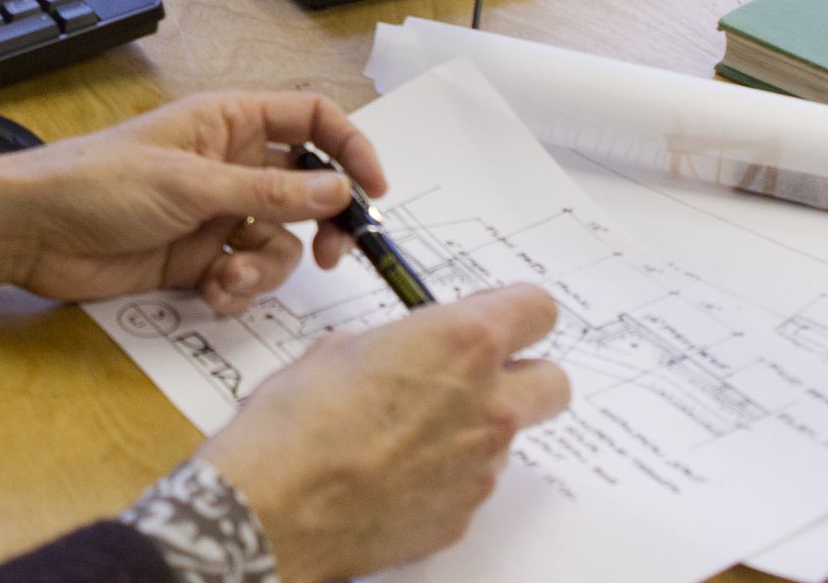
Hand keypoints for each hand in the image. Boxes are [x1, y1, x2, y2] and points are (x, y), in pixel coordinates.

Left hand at [0, 91, 383, 306]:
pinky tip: (212, 292)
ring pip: (280, 240)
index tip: (374, 190)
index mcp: (229, 123)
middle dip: (326, 222)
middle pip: (309, 187)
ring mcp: (216, 214)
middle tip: (336, 253)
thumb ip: (269, 191)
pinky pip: (246, 274)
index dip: (350, 148)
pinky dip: (239, 288)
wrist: (35, 232)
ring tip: (231, 277)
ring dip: (268, 267)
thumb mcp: (190, 184)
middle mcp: (231, 165)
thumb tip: (339, 189)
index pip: (310, 120)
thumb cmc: (100, 183)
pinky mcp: (198, 258)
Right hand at [194, 286, 572, 582]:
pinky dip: (442, 475)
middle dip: (520, 376)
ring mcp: (481, 468)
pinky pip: (469, 484)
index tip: (485, 317)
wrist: (273, 509)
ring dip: (470, 428)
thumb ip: (389, 347)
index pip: (537, 309)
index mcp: (461, 343)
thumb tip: (393, 357)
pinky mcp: (463, 517)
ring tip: (399, 435)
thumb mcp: (333, 351)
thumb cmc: (293, 422)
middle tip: (466, 378)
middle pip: (553, 382)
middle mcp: (489, 405)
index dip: (511, 311)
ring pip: (505, 437)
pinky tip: (387, 474)